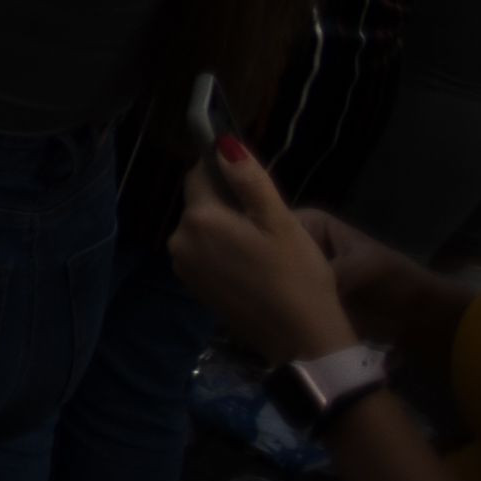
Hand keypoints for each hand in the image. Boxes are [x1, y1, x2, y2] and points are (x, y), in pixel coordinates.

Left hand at [169, 145, 366, 362]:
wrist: (300, 339)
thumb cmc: (297, 275)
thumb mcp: (280, 221)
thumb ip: (249, 180)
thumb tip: (222, 142)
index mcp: (199, 218)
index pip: (199, 174)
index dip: (224, 172)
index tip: (254, 185)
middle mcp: (179, 240)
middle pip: (199, 202)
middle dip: (228, 203)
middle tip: (268, 223)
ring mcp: (183, 267)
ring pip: (201, 228)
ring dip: (225, 228)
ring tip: (264, 246)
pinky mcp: (193, 287)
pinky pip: (203, 253)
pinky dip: (222, 250)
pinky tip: (253, 265)